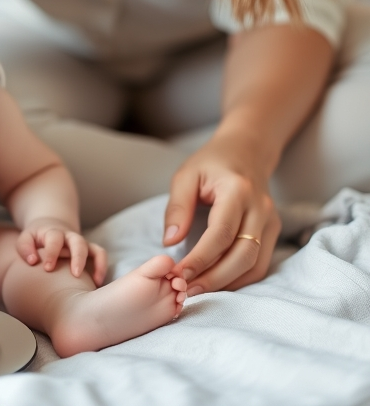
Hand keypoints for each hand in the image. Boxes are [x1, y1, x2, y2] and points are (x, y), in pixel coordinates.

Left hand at [15, 217, 106, 286]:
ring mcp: (82, 243)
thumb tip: (33, 261)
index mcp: (53, 233)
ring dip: (96, 264)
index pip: (55, 239)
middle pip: (78, 242)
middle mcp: (70, 237)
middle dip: (78, 258)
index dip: (52, 253)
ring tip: (95, 282)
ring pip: (94, 249)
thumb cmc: (36, 239)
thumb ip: (25, 248)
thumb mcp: (26, 239)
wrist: (49, 227)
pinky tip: (97, 283)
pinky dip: (102, 267)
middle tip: (76, 275)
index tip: (47, 268)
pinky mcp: (90, 250)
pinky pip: (100, 255)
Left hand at [163, 131, 281, 295]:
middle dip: (214, 278)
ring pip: (255, 264)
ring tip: (197, 291)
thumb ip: (177, 208)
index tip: (178, 274)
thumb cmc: (211, 163)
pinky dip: (239, 279)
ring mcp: (271, 221)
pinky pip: (260, 264)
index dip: (200, 258)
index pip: (221, 234)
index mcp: (238, 191)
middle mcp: (260, 209)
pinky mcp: (273, 231)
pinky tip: (216, 284)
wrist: (246, 151)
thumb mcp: (185, 176)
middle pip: (243, 255)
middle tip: (185, 290)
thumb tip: (170, 242)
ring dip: (227, 283)